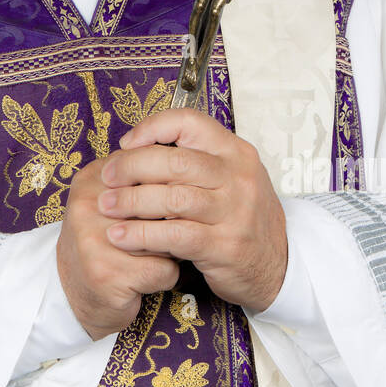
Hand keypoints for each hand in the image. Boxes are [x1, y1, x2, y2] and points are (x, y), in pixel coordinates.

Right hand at [56, 155, 180, 341]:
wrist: (71, 293)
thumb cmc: (104, 242)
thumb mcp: (114, 202)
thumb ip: (141, 180)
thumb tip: (188, 171)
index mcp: (92, 179)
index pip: (150, 168)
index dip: (170, 189)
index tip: (169, 205)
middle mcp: (88, 205)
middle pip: (162, 203)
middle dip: (173, 221)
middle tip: (161, 234)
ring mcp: (94, 240)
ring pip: (167, 237)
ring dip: (171, 250)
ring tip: (150, 256)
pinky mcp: (108, 274)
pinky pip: (165, 269)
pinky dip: (165, 277)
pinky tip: (146, 278)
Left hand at [96, 107, 287, 312]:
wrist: (279, 263)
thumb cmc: (239, 215)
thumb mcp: (229, 177)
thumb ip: (192, 161)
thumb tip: (134, 149)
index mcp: (235, 152)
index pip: (189, 122)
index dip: (151, 128)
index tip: (126, 144)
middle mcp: (237, 177)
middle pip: (174, 162)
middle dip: (131, 167)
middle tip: (107, 178)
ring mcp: (234, 212)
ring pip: (171, 198)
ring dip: (131, 202)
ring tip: (106, 206)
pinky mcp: (224, 246)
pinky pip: (174, 235)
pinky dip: (141, 235)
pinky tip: (121, 237)